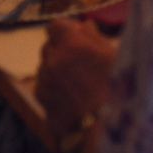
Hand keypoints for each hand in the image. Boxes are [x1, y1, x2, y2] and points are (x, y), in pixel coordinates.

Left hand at [37, 18, 119, 133]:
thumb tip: (83, 26)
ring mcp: (43, 79)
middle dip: (61, 50)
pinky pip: (44, 85)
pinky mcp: (39, 98)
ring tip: (76, 83)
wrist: (100, 127)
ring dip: (56, 69)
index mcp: (71, 43)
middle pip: (49, 46)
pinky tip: (69, 97)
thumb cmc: (113, 86)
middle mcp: (51, 58)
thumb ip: (95, 37)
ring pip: (45, 67)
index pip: (55, 25)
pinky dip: (53, 87)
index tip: (76, 38)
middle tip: (79, 62)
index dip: (65, 30)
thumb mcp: (114, 56)